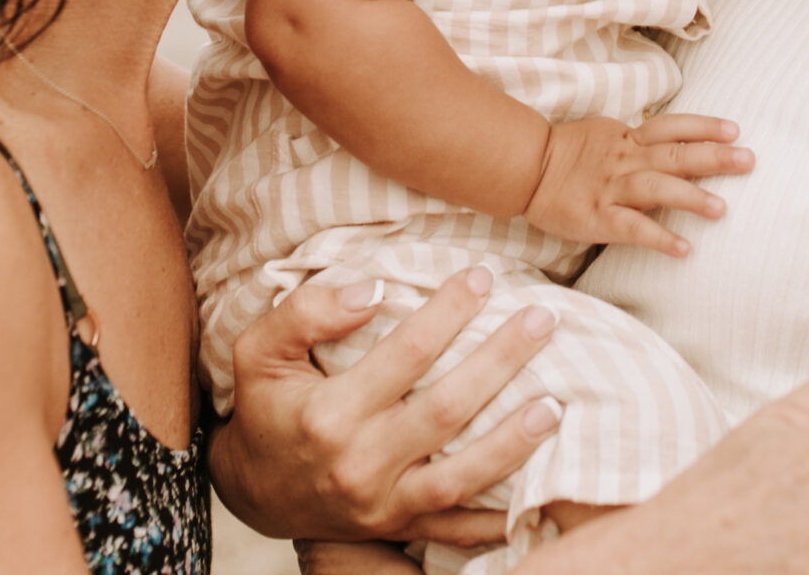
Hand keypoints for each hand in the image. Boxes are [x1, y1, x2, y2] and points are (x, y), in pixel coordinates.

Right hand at [208, 269, 560, 545]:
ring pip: (461, 476)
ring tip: (555, 405)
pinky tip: (538, 493)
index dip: (448, 312)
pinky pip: (457, 530)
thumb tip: (371, 290)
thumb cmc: (266, 409)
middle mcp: (360, 462)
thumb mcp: (258, 352)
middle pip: (446, 410)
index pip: (406, 354)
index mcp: (330, 413)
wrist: (253, 492)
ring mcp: (382, 504)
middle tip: (542, 321)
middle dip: (500, 362)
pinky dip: (498, 517)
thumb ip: (305, 313)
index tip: (482, 278)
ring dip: (513, 442)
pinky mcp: (397, 529)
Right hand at [522, 114, 752, 254]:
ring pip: (657, 189)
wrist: (525, 167)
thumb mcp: (608, 136)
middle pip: (675, 155)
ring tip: (722, 209)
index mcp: (628, 139)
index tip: (735, 130)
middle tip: (749, 160)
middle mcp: (625, 160)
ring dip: (691, 198)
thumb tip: (678, 143)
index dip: (704, 126)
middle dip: (714, 157)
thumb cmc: (570, 154)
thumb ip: (641, 141)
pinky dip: (659, 237)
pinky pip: (632, 228)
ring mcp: (612, 188)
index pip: (673, 127)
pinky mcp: (597, 217)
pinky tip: (683, 249)